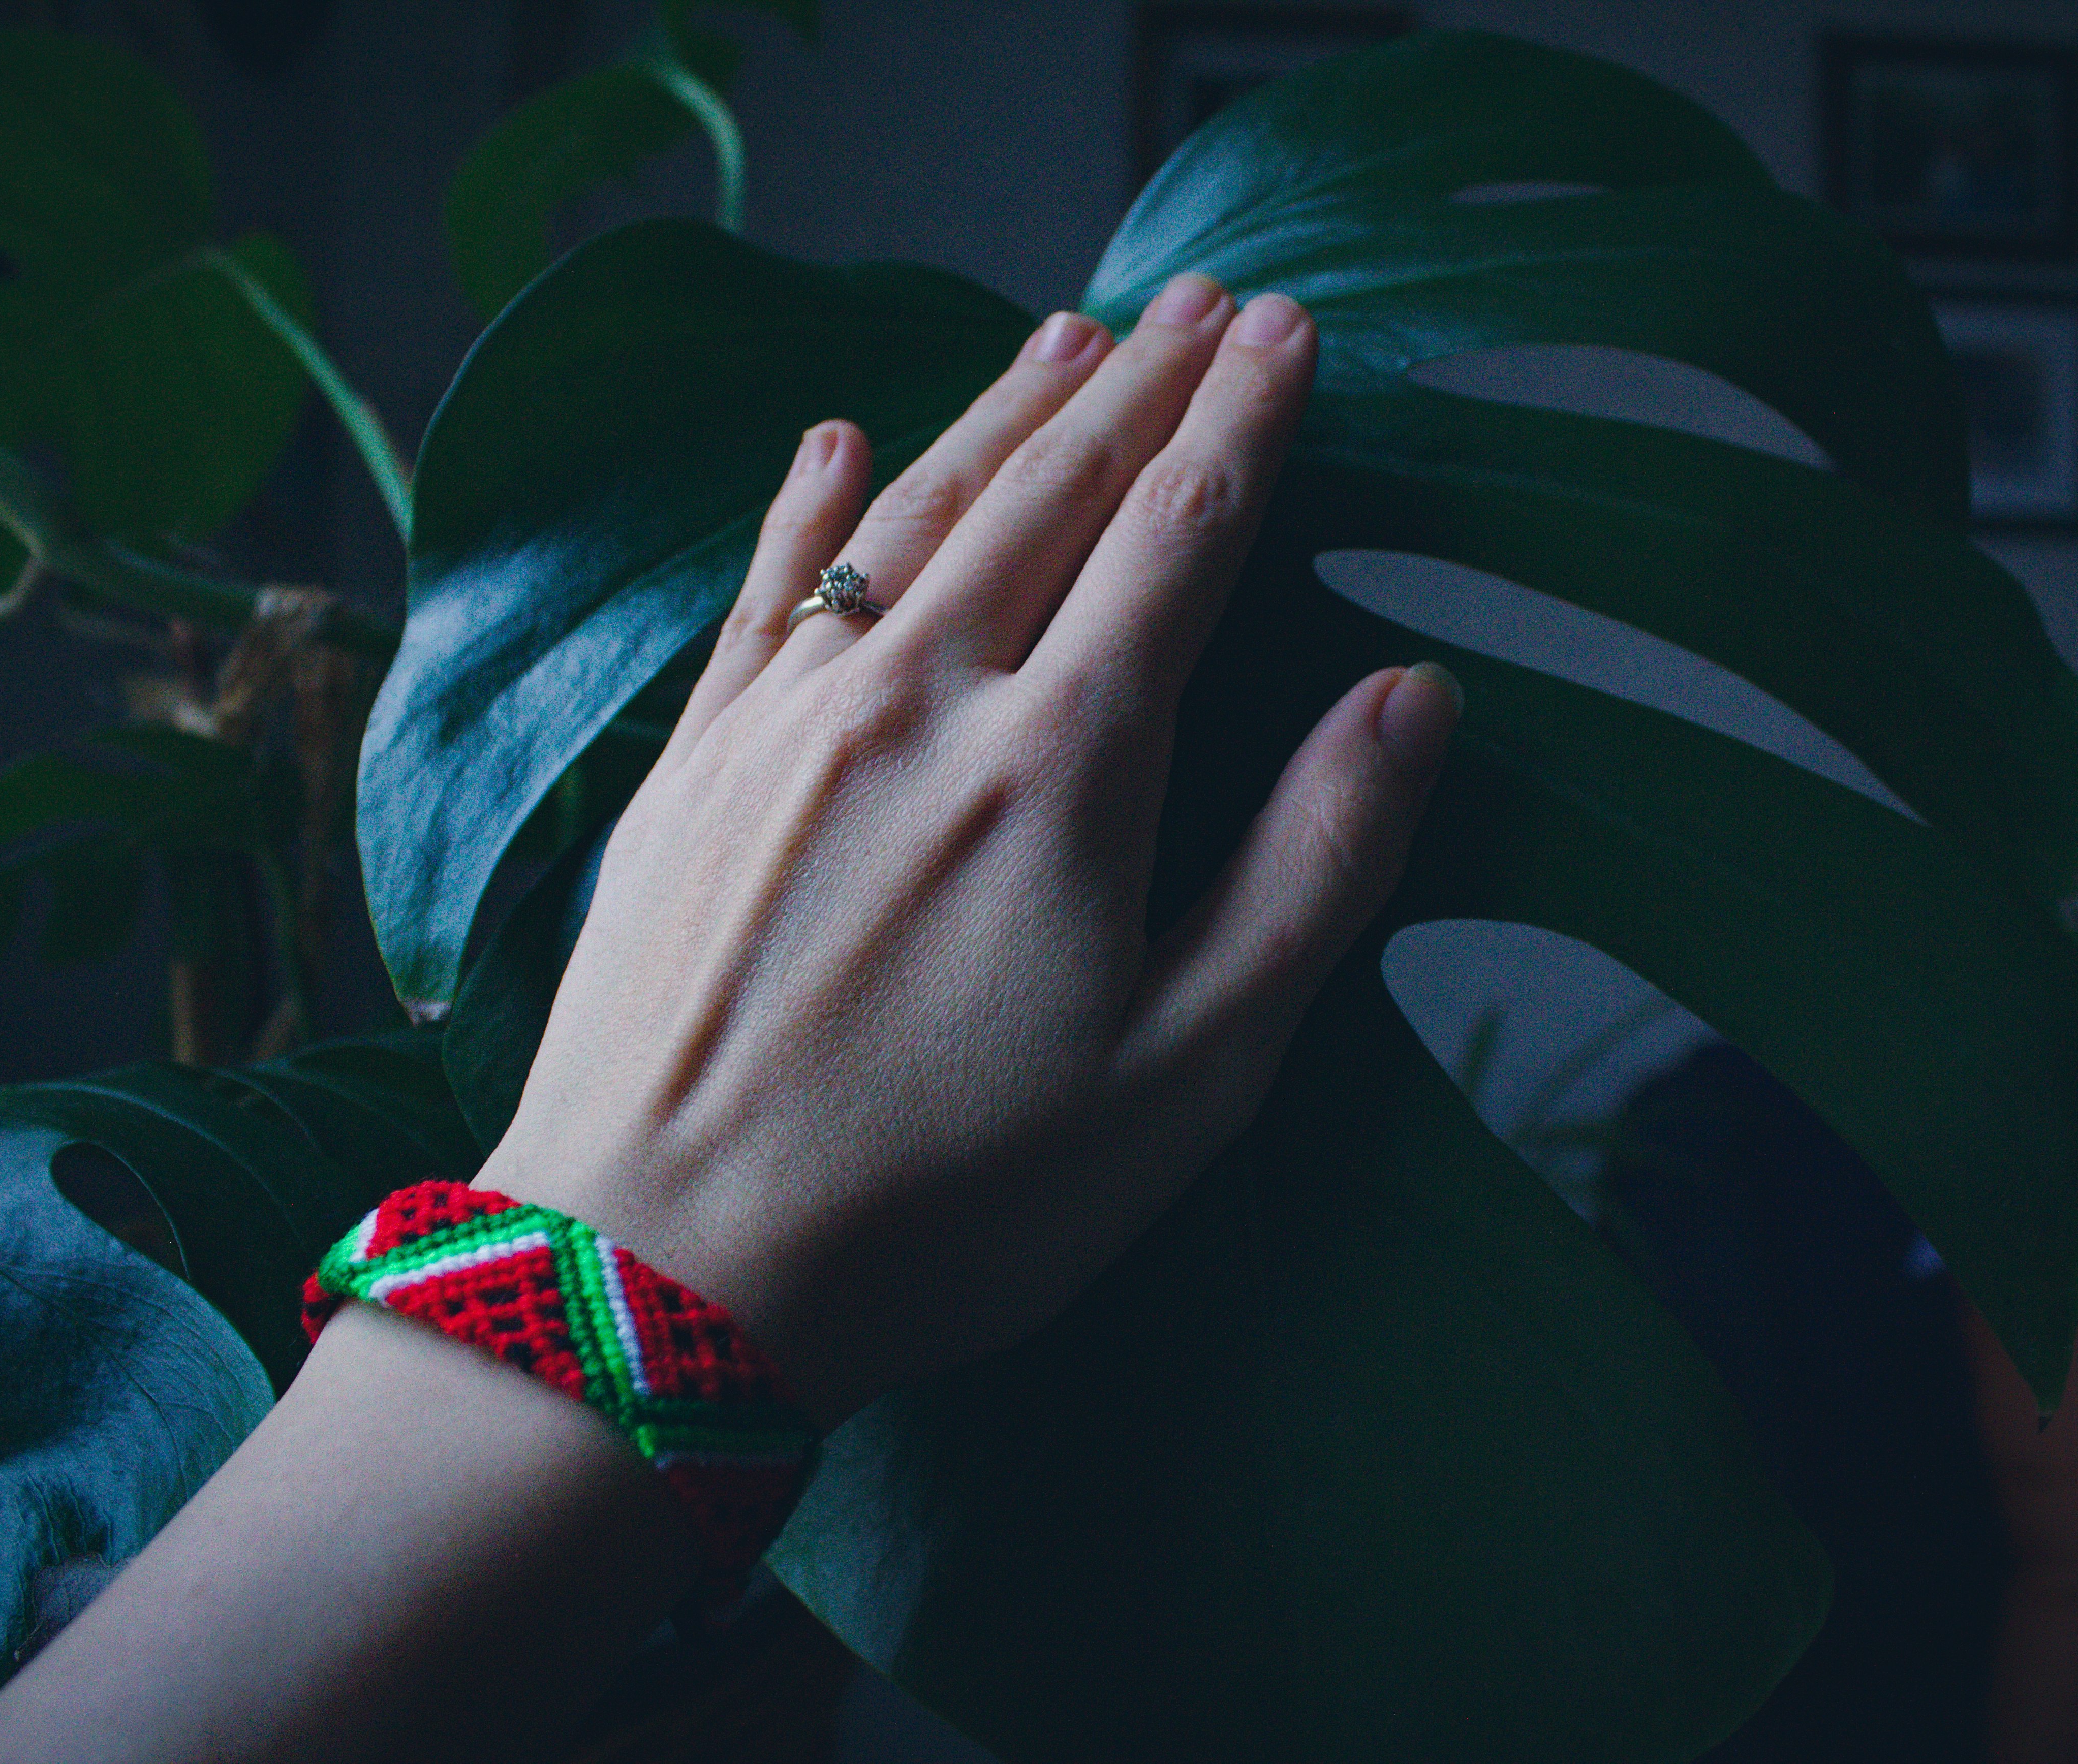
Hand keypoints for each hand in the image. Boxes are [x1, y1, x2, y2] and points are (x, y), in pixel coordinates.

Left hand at [476, 272, 1459, 1425]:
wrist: (666, 1273)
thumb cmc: (950, 1201)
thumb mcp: (1190, 1074)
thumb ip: (1313, 868)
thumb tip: (1411, 697)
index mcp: (1062, 767)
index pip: (1179, 536)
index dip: (1243, 422)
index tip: (1288, 331)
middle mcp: (921, 700)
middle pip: (1053, 493)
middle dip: (1143, 383)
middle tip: (1204, 296)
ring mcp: (788, 722)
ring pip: (914, 511)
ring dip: (1001, 409)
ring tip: (1067, 329)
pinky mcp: (692, 767)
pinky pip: (764, 591)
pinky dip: (808, 502)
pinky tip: (835, 438)